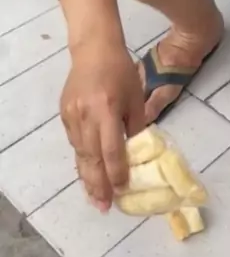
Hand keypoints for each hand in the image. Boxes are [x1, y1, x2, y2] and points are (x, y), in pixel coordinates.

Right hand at [61, 41, 144, 211]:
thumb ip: (136, 126)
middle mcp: (86, 115)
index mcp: (108, 109)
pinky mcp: (64, 114)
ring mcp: (72, 115)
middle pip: (92, 157)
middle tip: (104, 206)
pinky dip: (82, 157)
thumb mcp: (135, 97)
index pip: (111, 149)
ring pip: (80, 153)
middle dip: (98, 185)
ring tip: (96, 196)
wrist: (94, 49)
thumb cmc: (121, 71)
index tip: (122, 189)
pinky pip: (74, 142)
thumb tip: (137, 153)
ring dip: (88, 176)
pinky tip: (88, 169)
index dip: (117, 172)